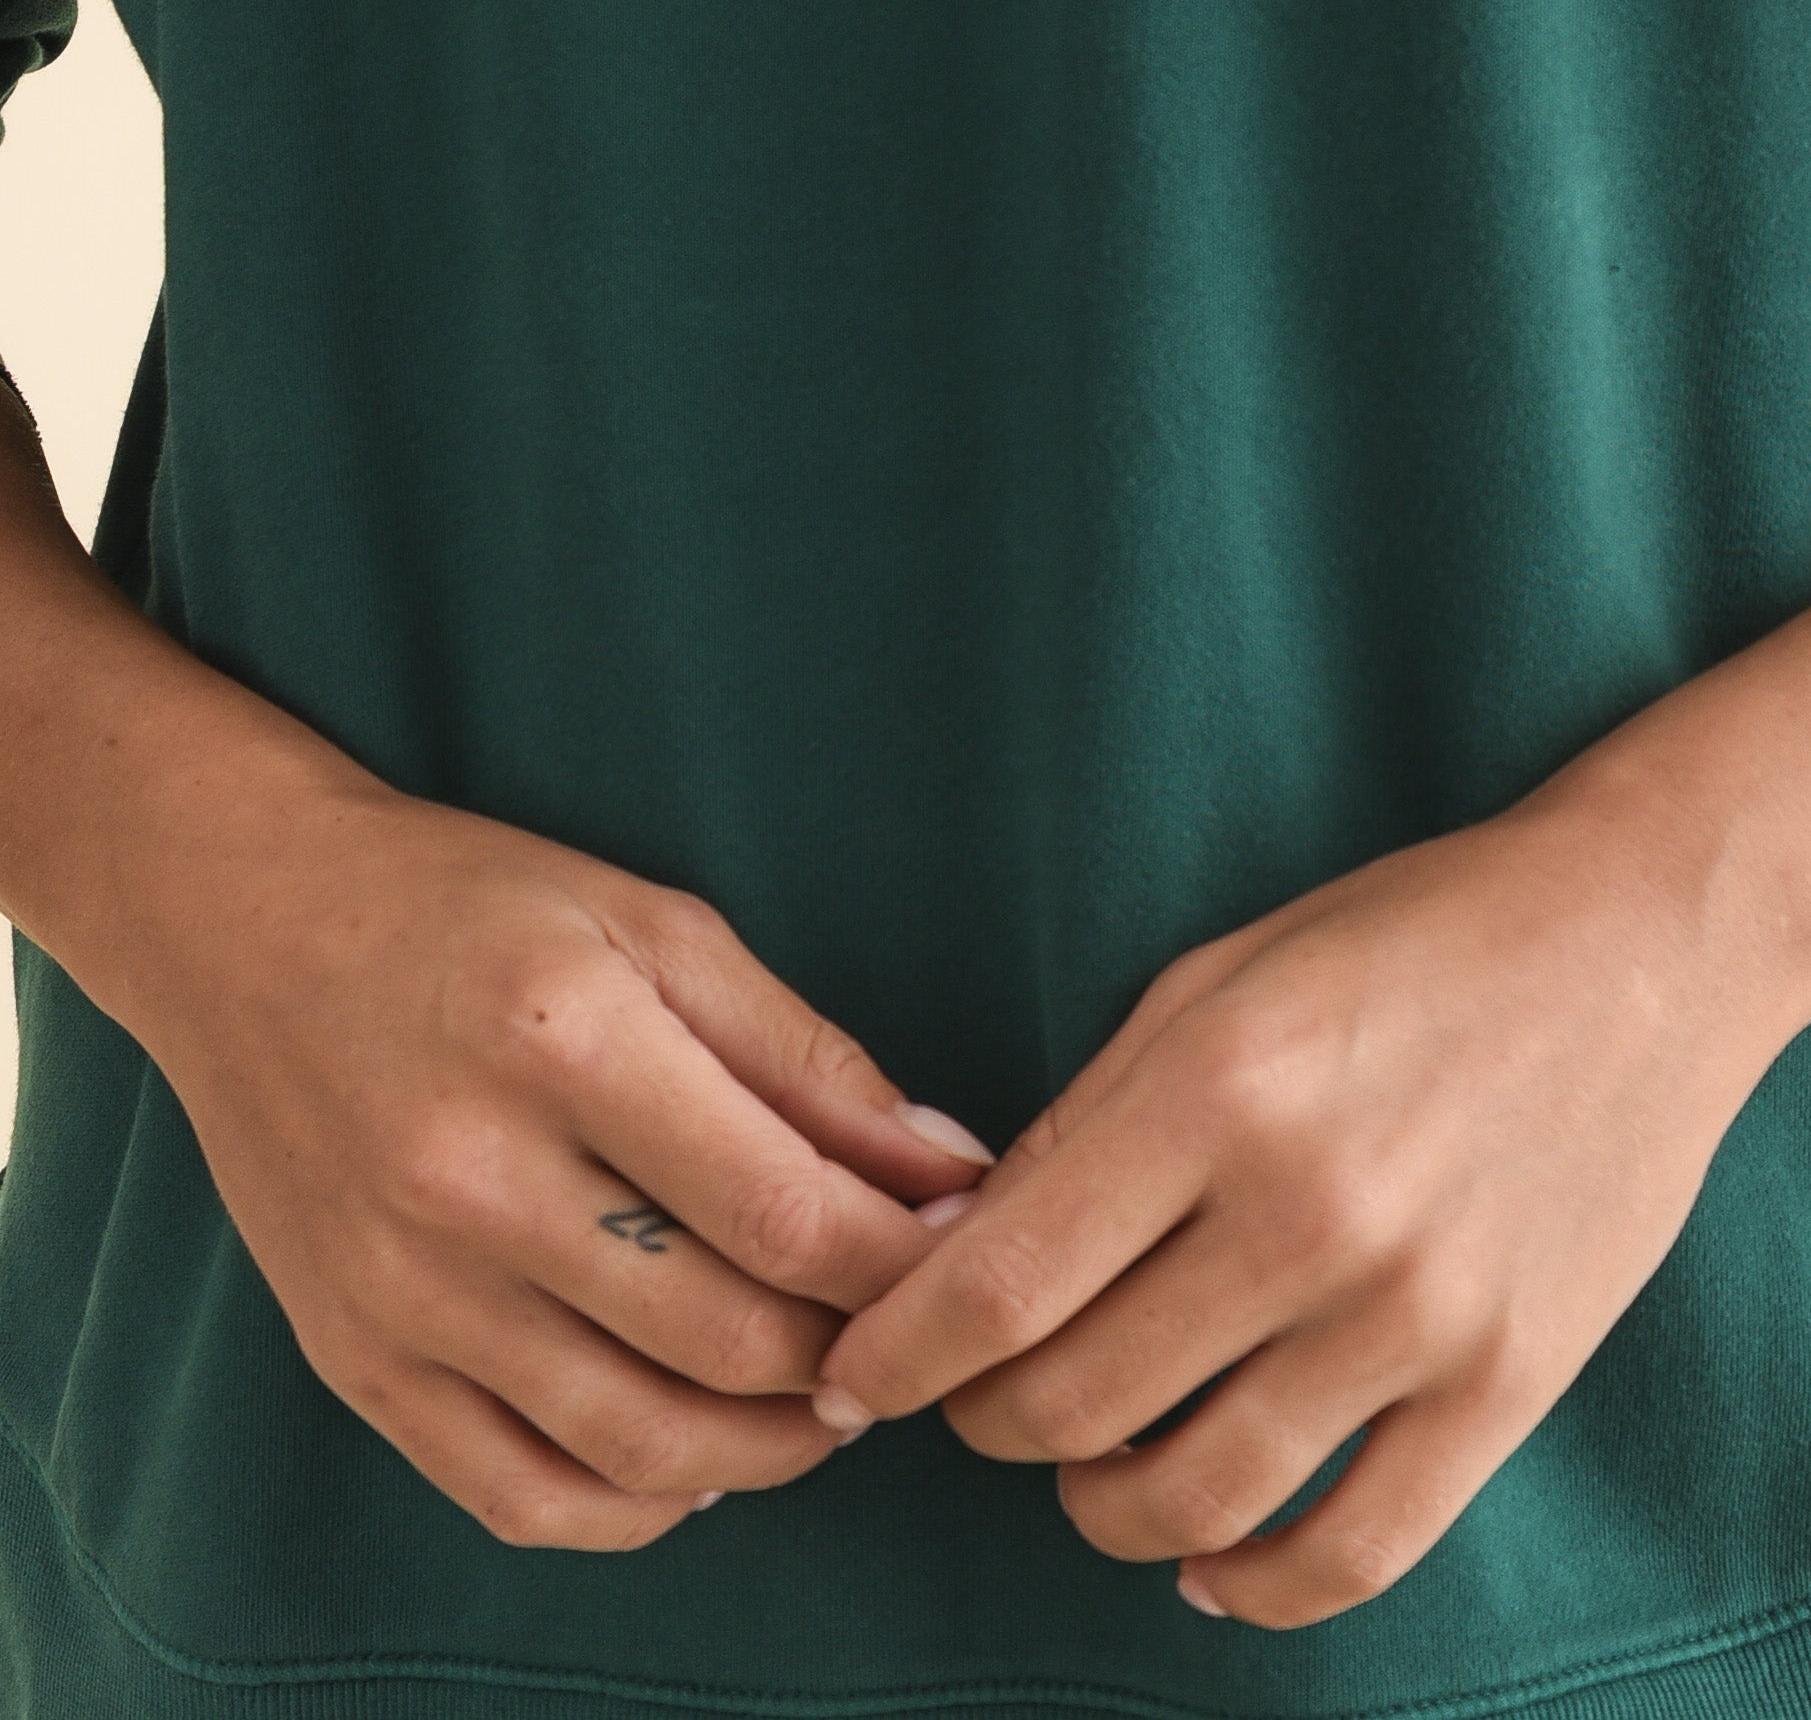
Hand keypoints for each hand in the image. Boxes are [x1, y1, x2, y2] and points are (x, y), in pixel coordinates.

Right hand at [128, 774, 993, 1548]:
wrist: (244, 927)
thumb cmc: (472, 906)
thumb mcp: (655, 925)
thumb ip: (805, 1057)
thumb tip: (949, 1170)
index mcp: (564, 1040)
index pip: (782, 1212)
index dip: (902, 1260)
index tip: (965, 1253)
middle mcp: (474, 1178)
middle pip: (726, 1340)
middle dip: (855, 1354)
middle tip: (910, 1331)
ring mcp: (405, 1287)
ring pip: (639, 1443)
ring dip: (771, 1450)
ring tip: (829, 1401)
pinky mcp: (354, 1359)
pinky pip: (520, 1494)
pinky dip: (636, 1505)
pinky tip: (697, 1458)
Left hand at [809, 777, 1796, 1627]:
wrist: (1642, 941)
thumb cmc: (1409, 940)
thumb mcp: (1218, 980)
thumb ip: (1086, 1122)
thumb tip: (955, 1259)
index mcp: (1218, 1088)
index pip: (998, 1285)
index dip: (898, 1357)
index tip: (857, 1380)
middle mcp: (1310, 1211)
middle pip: (1074, 1403)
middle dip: (989, 1424)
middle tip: (979, 1405)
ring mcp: (1416, 1311)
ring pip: (1194, 1498)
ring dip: (1104, 1510)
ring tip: (1092, 1474)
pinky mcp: (1508, 1383)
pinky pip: (1352, 1552)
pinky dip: (1254, 1589)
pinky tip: (1209, 1560)